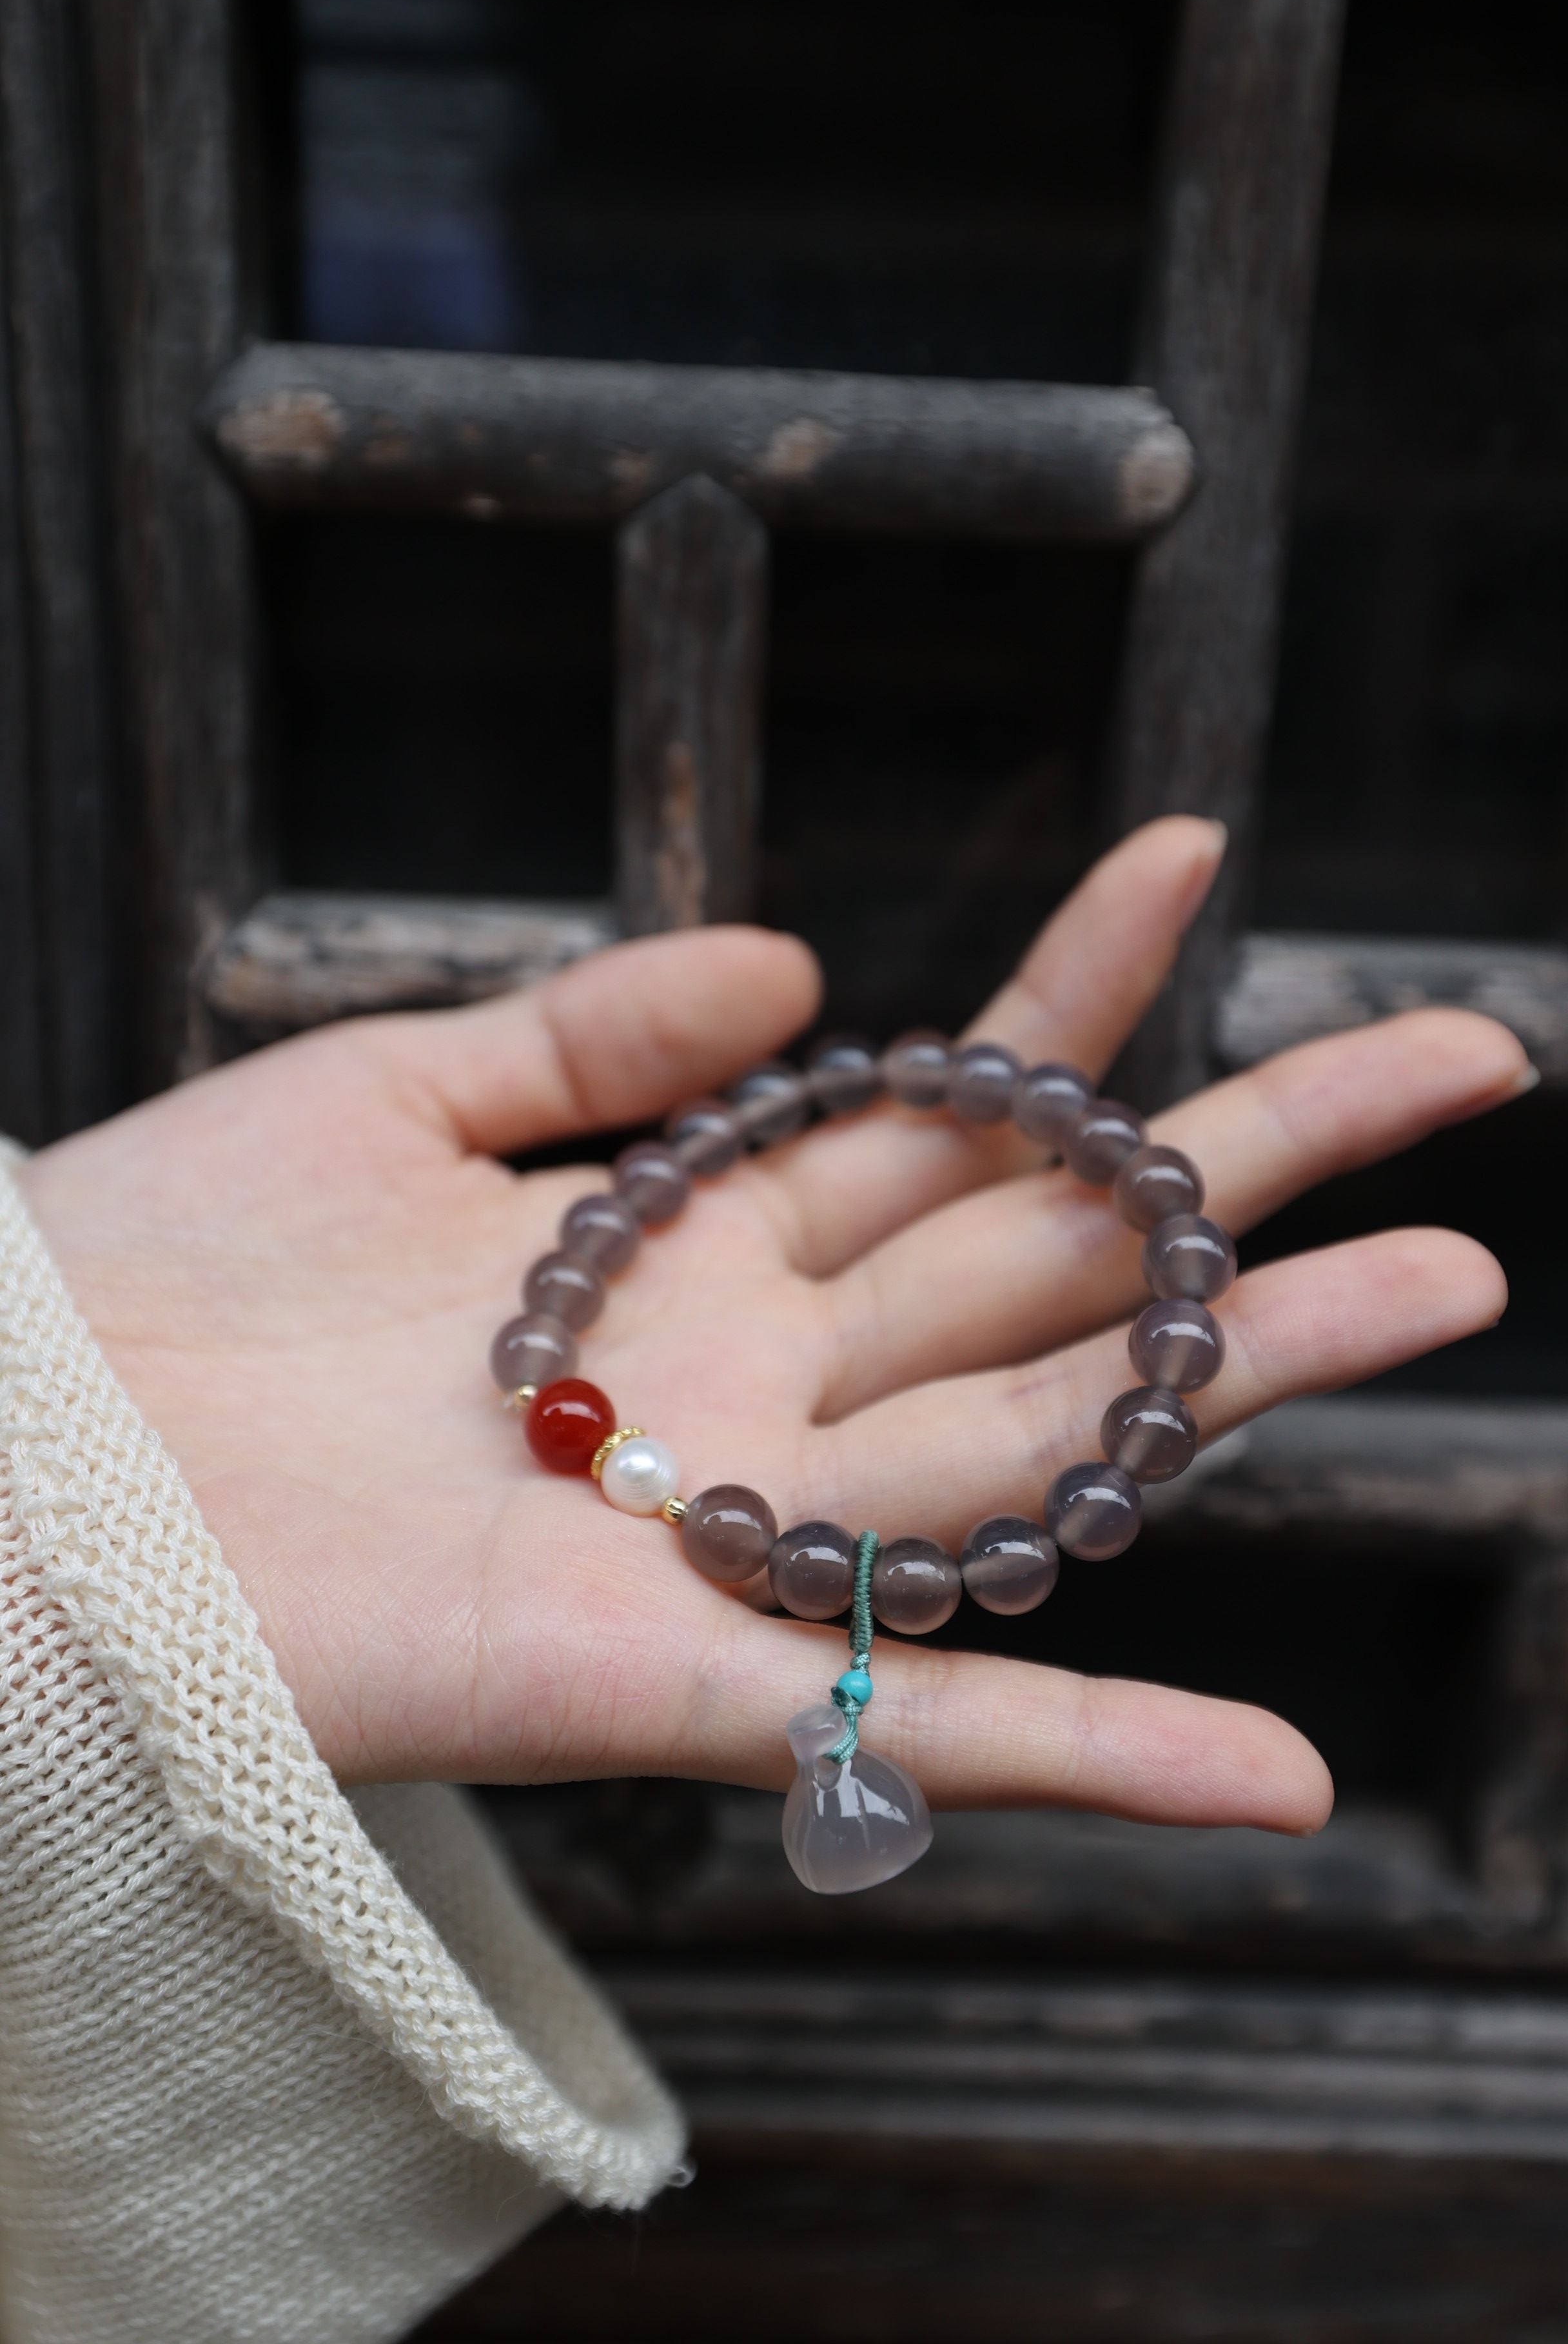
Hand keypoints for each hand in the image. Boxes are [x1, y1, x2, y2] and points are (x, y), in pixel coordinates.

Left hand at [19, 818, 1525, 1831]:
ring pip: (1036, 1443)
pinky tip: (1276, 1773)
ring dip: (1247, 1379)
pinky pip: (902, 1725)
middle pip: (1047, 1261)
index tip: (1193, 857)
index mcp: (684, 1245)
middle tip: (1466, 1063)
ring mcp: (721, 1528)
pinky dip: (1093, 1757)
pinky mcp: (654, 1681)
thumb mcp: (391, 1092)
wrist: (2, 1456)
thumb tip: (801, 963)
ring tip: (1447, 1287)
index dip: (1067, 989)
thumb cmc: (160, 1267)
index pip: (930, 1111)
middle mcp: (743, 1381)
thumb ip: (595, 1026)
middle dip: (1249, 1161)